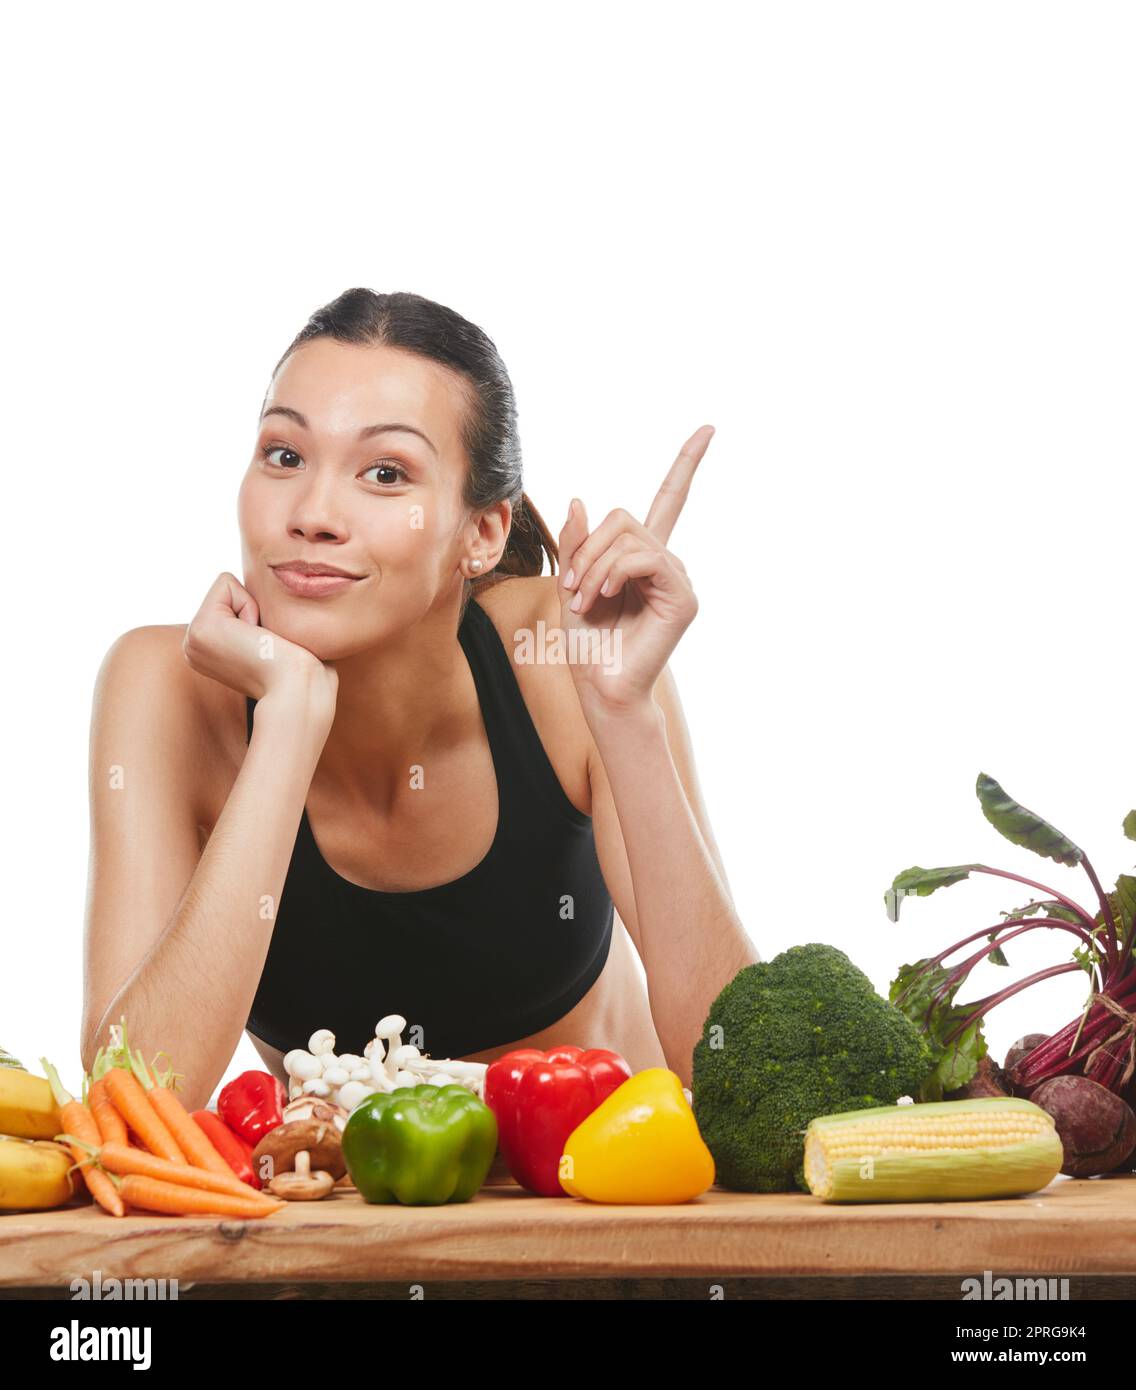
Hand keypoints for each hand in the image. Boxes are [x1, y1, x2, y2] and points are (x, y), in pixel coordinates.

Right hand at [182, 573, 338, 719]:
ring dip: (253, 608)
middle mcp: (192, 647)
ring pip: (225, 586)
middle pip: (225, 591)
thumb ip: (252, 622)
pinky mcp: (201, 629)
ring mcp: (192, 639)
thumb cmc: (297, 668)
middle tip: (263, 645)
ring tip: (260, 643)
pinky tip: (256, 637)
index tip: (264, 645)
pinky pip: (226, 582)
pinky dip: (250, 604)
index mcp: (206, 651)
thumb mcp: (265, 641)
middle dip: (252, 608)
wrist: (298, 689)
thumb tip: (261, 610)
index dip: (255, 613)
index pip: (228, 600)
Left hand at [557, 425, 710, 713]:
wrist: (600, 685)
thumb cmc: (586, 643)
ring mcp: (678, 578)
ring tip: (585, 600)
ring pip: (631, 538)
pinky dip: (613, 574)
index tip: (709, 428)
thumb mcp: (571, 582)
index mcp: (642, 556)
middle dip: (589, 547)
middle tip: (573, 587)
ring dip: (596, 566)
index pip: (669, 500)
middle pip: (625, 517)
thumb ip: (578, 543)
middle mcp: (665, 561)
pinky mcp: (683, 597)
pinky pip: (644, 559)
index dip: (687, 464)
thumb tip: (580, 498)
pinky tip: (603, 599)